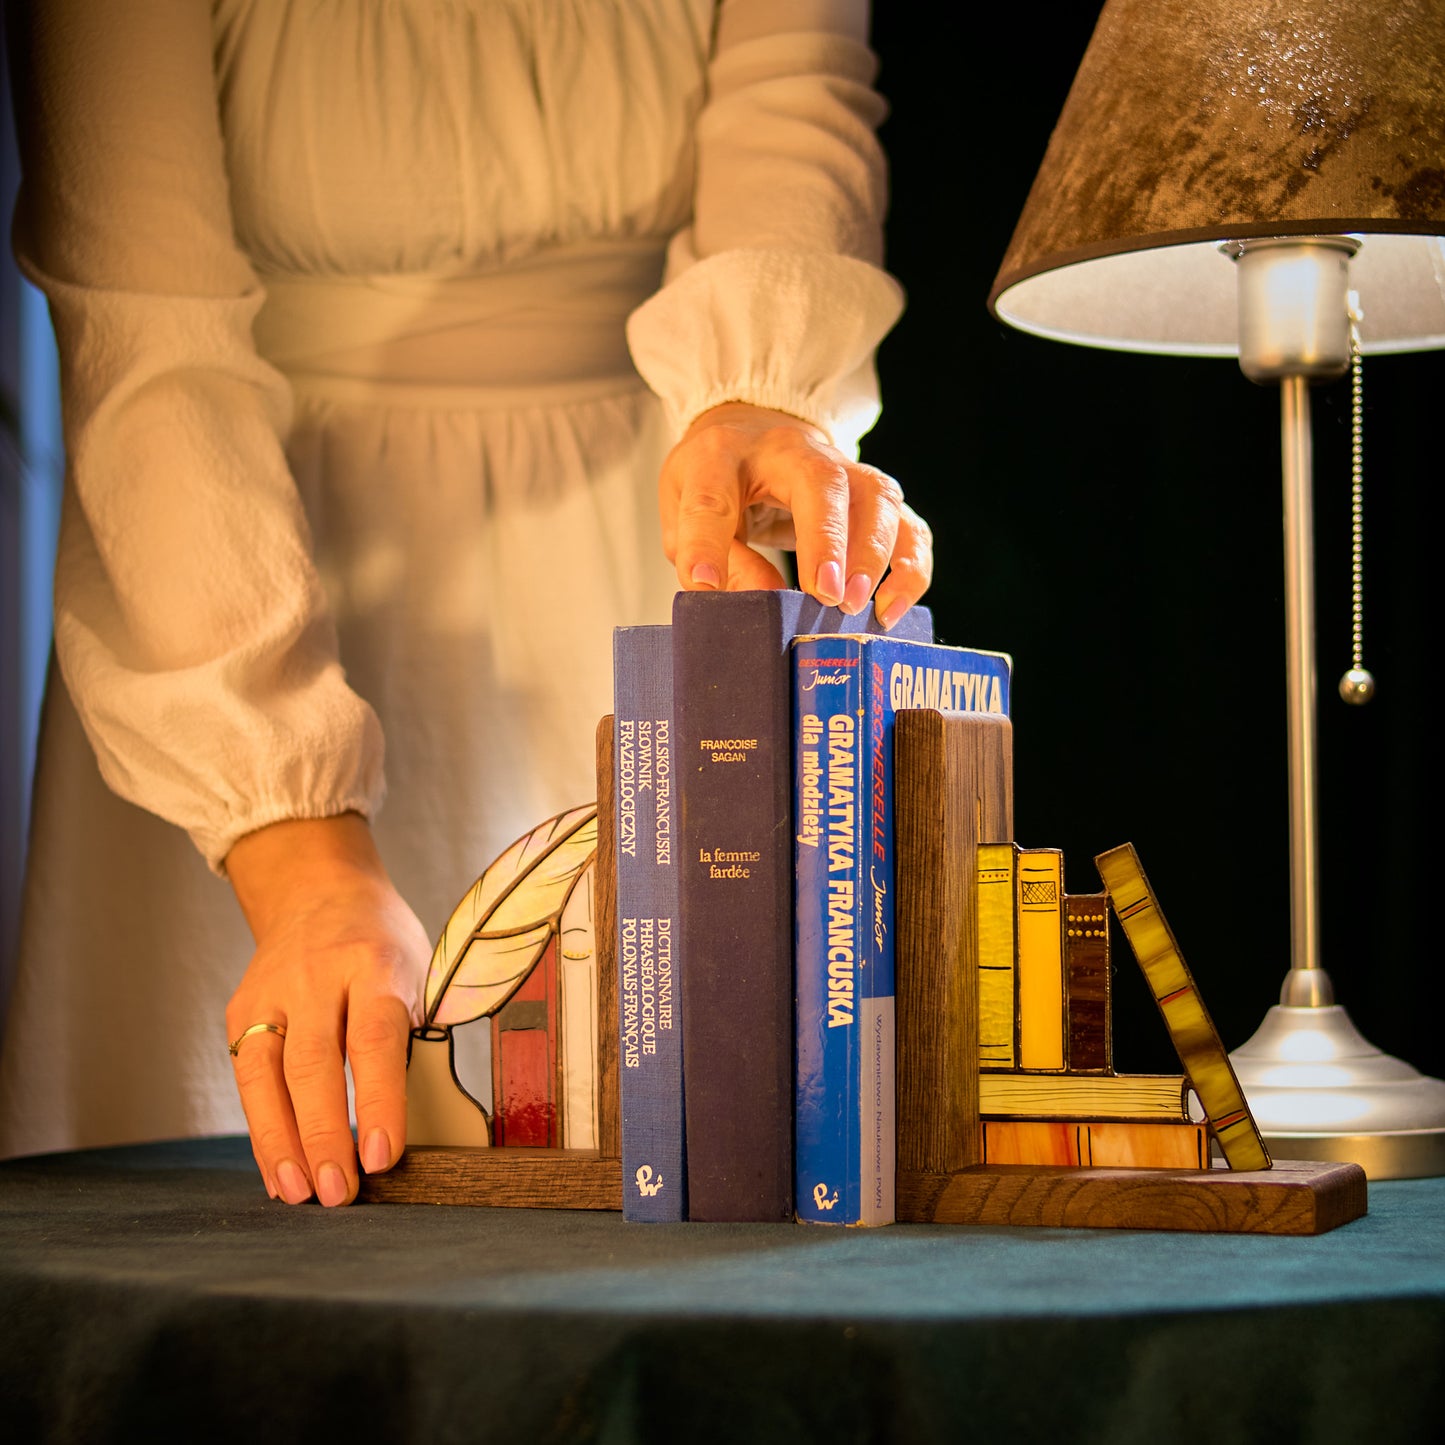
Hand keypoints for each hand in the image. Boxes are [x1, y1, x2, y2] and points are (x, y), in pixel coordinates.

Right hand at [224, 813, 427, 1205]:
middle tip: (339, 1193)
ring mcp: (271, 992)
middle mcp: (316, 976)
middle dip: (324, 1135)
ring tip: (301, 1194)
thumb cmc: (382, 945)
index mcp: (374, 963)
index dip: (378, 1101)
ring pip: (265, 1075)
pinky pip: (246, 1077)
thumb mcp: (418, 972)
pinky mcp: (240, 1010)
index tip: (383, 1157)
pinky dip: (261, 1129)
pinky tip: (279, 1170)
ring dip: (281, 1143)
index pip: (374, 1039)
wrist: (318, 891)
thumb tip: (425, 1124)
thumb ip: (415, 1034)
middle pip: (314, 1063)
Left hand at [659, 401, 932, 625]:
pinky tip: (890, 609)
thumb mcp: (684, 514)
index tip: (705, 585)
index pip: (712, 497)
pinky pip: (908, 525)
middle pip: (821, 482)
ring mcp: (841, 467)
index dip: (706, 544)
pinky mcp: (871, 495)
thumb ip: (720, 558)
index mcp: (721, 455)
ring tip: (856, 605)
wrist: (750, 432)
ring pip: (877, 497)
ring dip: (874, 554)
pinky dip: (909, 568)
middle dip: (829, 541)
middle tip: (827, 595)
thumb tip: (764, 600)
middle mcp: (790, 451)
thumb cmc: (716, 480)